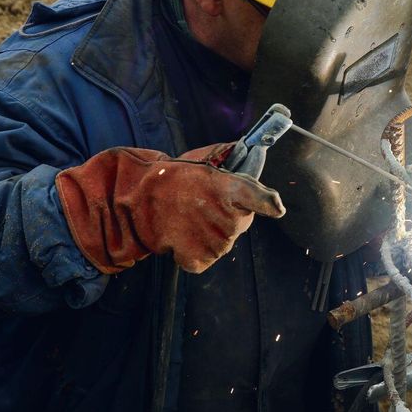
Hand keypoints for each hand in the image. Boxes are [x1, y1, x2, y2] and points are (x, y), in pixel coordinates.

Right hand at [56, 145, 284, 273]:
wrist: (134, 202)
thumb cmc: (169, 179)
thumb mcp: (199, 161)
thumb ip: (228, 161)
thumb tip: (249, 151)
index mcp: (227, 189)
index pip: (257, 197)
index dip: (267, 202)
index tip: (277, 207)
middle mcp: (226, 218)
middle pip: (241, 222)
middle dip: (229, 215)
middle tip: (203, 204)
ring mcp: (214, 243)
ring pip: (224, 242)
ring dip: (212, 232)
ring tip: (188, 217)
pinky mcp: (199, 260)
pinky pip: (206, 258)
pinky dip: (196, 250)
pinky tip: (182, 235)